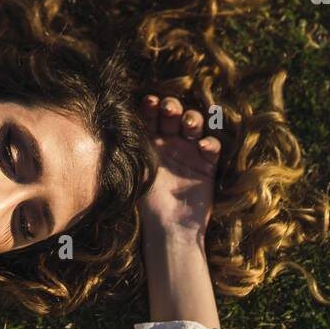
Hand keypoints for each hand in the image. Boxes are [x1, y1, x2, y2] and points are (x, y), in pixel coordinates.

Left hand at [136, 94, 221, 244]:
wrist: (168, 226)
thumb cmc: (147, 201)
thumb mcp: (136, 172)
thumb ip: (132, 149)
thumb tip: (117, 124)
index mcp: (149, 141)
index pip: (150, 116)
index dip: (151, 106)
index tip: (149, 102)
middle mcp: (169, 142)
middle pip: (174, 114)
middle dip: (172, 107)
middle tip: (168, 109)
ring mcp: (189, 151)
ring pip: (194, 125)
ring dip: (192, 119)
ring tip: (188, 124)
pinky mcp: (207, 164)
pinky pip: (212, 148)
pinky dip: (209, 143)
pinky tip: (202, 146)